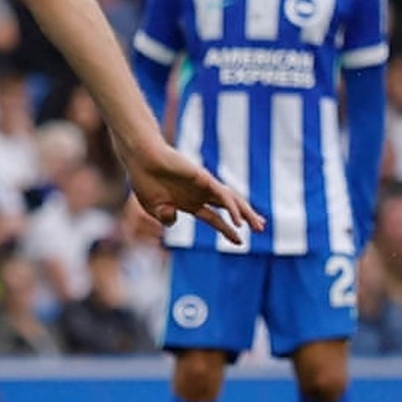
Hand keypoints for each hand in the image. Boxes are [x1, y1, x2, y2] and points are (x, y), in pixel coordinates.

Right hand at [121, 138, 264, 245]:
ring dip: (246, 213)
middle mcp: (200, 194)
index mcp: (189, 202)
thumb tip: (174, 219)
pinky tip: (238, 222)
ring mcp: (203, 185)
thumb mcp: (152, 207)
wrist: (140, 159)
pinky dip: (232, 209)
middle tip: (261, 229)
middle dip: (246, 218)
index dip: (227, 230)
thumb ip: (164, 217)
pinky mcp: (203, 178)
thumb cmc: (143, 180)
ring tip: (260, 226)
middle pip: (229, 207)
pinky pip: (222, 196)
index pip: (214, 218)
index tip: (239, 242)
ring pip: (231, 200)